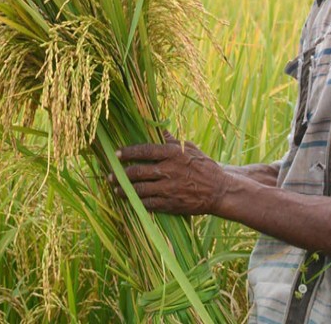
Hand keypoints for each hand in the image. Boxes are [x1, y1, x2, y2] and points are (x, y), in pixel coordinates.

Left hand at [110, 133, 232, 215]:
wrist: (220, 191)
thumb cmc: (204, 166)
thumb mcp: (189, 148)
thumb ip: (171, 140)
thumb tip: (158, 127)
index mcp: (173, 154)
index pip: (145, 150)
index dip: (128, 152)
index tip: (116, 154)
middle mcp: (169, 170)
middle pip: (138, 171)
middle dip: (121, 174)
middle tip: (110, 175)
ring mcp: (170, 188)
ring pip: (140, 189)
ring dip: (125, 190)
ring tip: (116, 189)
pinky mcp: (171, 204)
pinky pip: (149, 203)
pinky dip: (137, 202)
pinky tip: (130, 200)